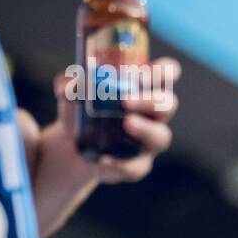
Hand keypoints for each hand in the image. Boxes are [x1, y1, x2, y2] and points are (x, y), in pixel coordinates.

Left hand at [51, 56, 179, 183]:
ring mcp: (149, 141)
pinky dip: (122, 163)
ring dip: (146, 130)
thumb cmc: (81, 108)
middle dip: (151, 101)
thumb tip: (69, 87)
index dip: (164, 71)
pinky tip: (104, 158)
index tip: (142, 74)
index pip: (168, 74)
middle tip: (126, 101)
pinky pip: (137, 166)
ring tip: (126, 124)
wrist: (71, 143)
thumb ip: (68, 83)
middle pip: (169, 104)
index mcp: (145, 88)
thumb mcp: (71, 91)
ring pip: (161, 137)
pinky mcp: (137, 164)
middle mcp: (154, 114)